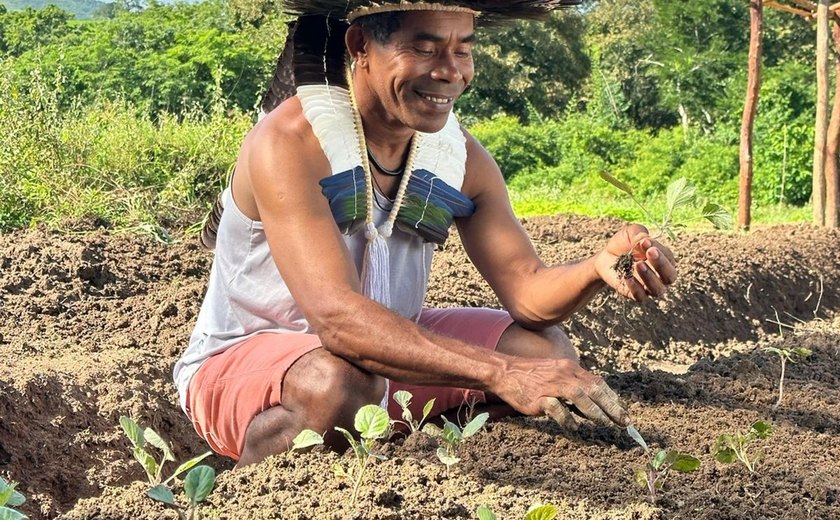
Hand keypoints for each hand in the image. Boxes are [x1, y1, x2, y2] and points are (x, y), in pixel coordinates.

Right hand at [493, 357, 629, 429]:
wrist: (505, 371)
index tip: (623, 411)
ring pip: (580, 396)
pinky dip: (567, 418)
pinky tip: (574, 428)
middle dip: (612, 406)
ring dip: (596, 411)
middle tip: (624, 421)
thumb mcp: (555, 374)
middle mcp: (564, 374)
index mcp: (569, 368)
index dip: (612, 397)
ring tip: (606, 424)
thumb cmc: (531, 376)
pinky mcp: (538, 397)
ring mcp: (551, 385)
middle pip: (594, 389)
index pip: (597, 382)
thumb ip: (573, 385)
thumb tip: (592, 405)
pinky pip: (557, 408)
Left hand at [595, 224, 676, 300]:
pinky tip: (628, 278)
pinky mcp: (635, 294)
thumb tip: (645, 240)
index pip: (669, 258)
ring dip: (650, 277)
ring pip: (658, 290)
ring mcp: (648, 286)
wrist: (605, 256)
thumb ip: (639, 234)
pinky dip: (635, 288)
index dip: (660, 250)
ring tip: (638, 264)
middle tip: (650, 252)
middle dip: (661, 264)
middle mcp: (660, 275)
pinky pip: (640, 297)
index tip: (645, 241)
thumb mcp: (630, 233)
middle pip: (670, 277)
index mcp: (664, 259)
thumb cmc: (623, 243)